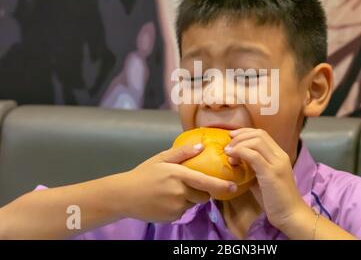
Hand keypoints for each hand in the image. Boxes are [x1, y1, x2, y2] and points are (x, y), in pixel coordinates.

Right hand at [115, 144, 236, 221]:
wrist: (124, 195)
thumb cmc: (143, 174)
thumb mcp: (161, 158)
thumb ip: (182, 153)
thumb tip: (201, 146)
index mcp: (178, 175)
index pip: (205, 182)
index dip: (221, 185)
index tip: (233, 186)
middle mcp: (179, 192)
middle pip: (203, 195)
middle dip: (201, 191)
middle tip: (186, 184)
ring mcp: (175, 207)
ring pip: (193, 203)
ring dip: (189, 198)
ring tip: (172, 191)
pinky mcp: (172, 217)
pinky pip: (183, 211)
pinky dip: (179, 206)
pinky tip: (165, 200)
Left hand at [225, 128, 308, 229]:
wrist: (290, 215)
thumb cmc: (275, 200)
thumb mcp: (262, 179)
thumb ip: (253, 168)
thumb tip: (236, 161)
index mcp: (280, 155)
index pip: (262, 134)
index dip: (245, 132)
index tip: (231, 138)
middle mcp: (280, 155)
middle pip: (259, 134)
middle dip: (240, 136)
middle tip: (228, 146)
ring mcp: (277, 163)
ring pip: (256, 141)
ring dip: (239, 144)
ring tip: (229, 154)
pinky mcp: (271, 173)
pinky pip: (253, 155)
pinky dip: (240, 152)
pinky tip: (232, 158)